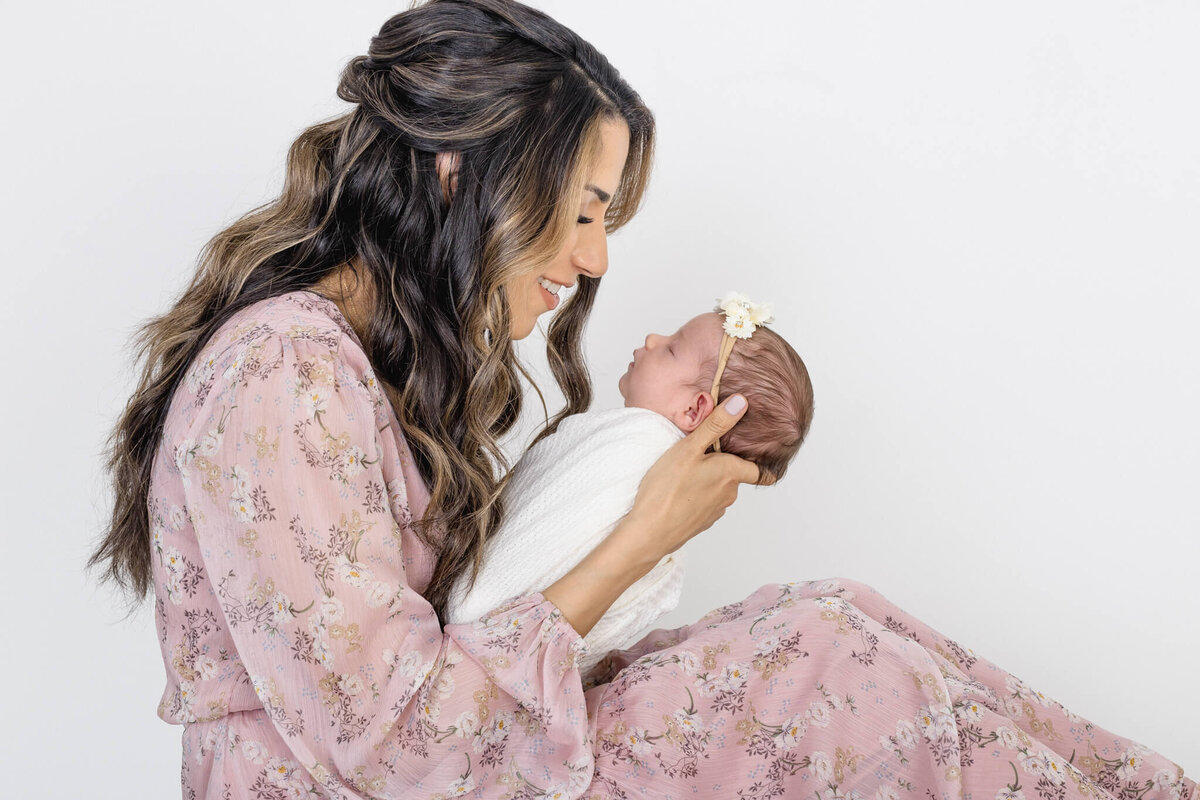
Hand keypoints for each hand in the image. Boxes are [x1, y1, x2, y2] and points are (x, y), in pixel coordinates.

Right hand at [621, 394, 767, 563]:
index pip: (760, 472)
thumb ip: (716, 425)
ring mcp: (715, 511)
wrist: (649, 532)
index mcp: (731, 473)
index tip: (765, 460)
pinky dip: (696, 495)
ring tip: (684, 472)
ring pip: (718, 489)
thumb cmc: (666, 488)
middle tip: (701, 453)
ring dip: (708, 480)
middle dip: (723, 465)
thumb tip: (741, 403)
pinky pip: (705, 503)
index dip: (764, 465)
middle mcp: (729, 494)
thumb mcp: (689, 448)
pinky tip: (677, 491)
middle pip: (735, 475)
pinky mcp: (701, 522)